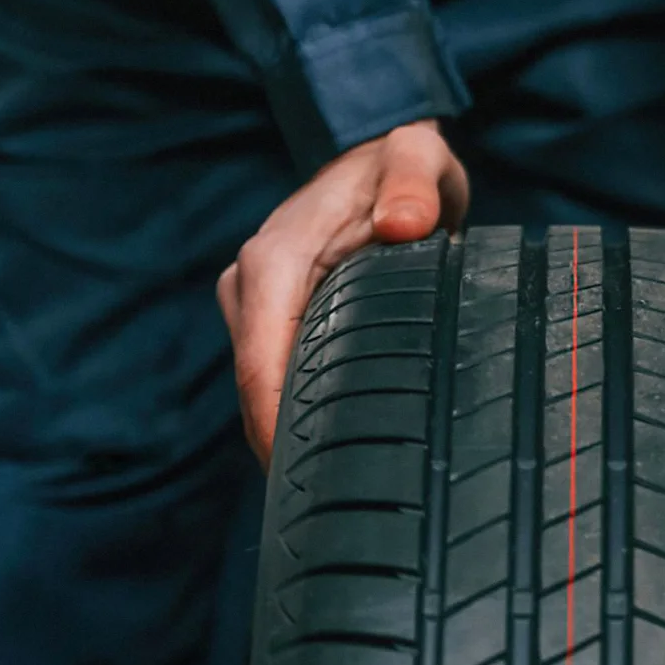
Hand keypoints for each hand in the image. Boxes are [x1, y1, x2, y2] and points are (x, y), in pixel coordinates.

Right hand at [218, 119, 467, 465]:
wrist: (374, 156)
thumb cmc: (396, 161)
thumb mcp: (414, 157)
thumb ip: (412, 184)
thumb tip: (405, 223)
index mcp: (274, 259)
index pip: (262, 363)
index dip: (276, 428)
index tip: (306, 482)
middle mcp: (251, 287)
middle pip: (259, 390)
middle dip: (289, 446)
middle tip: (345, 507)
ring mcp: (255, 307)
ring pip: (266, 390)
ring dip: (295, 434)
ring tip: (347, 490)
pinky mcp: (271, 320)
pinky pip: (280, 376)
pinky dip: (303, 410)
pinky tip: (341, 449)